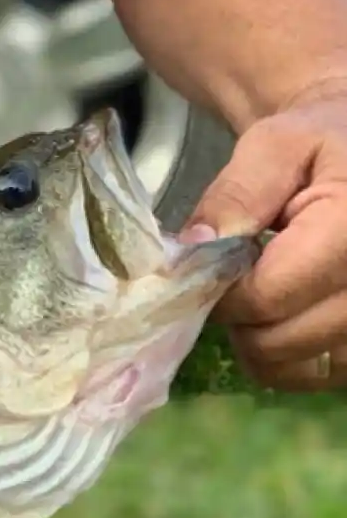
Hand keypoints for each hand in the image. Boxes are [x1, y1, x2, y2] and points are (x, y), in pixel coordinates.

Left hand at [189, 84, 346, 389]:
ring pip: (295, 367)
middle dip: (237, 314)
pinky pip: (318, 375)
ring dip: (260, 338)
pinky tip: (286, 310)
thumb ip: (237, 192)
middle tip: (231, 275)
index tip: (206, 264)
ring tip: (262, 288)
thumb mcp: (277, 143)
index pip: (268, 295)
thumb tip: (195, 248)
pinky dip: (289, 354)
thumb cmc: (323, 143)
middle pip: (278, 341)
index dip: (221, 288)